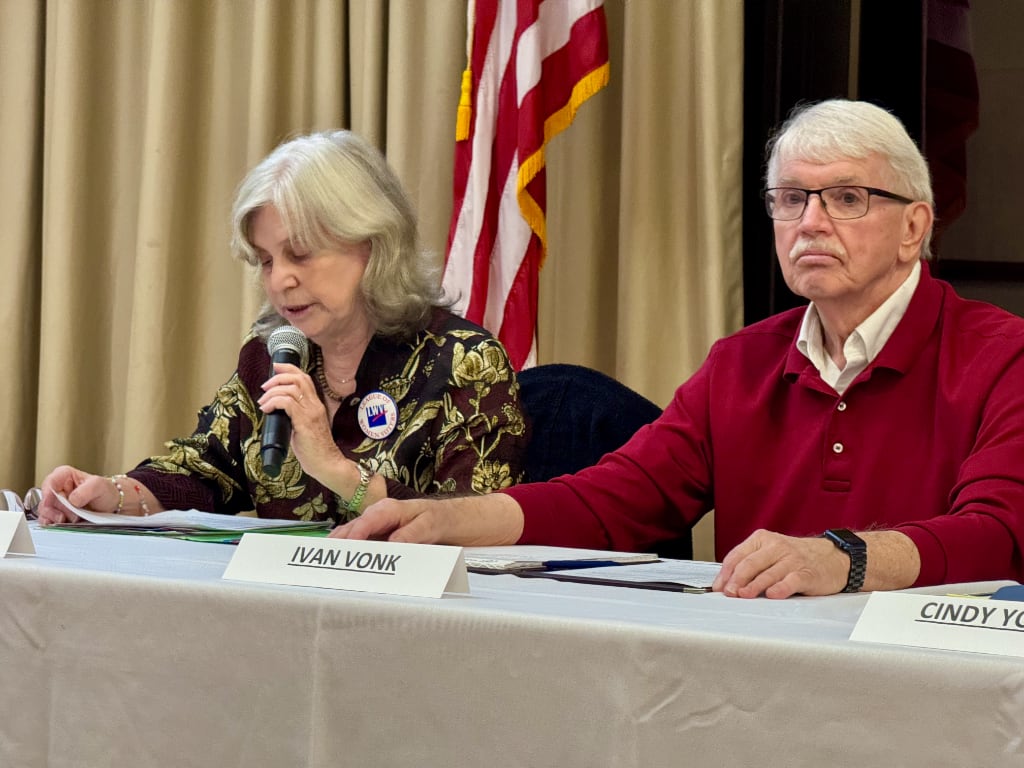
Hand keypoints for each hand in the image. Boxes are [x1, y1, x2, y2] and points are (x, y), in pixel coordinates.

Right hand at [37, 465, 119, 524]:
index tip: (56, 503)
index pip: (50, 482)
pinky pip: (47, 519)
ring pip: (45, 511)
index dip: (49, 494)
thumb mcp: (99, 486)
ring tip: (72, 520)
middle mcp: (57, 487)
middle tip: (71, 516)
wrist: (111, 504)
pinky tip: (62, 525)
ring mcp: (56, 501)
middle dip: (57, 510)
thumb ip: (86, 490)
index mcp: (64, 475)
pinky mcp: (57, 513)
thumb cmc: (105, 492)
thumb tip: (72, 499)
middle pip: (47, 500)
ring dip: (56, 518)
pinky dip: (53, 523)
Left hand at [258, 362, 339, 478]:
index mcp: (316, 405)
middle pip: (298, 378)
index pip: (305, 378)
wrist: (327, 463)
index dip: (289, 369)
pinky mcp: (304, 422)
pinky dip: (273, 402)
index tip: (276, 367)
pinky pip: (287, 403)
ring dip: (272, 392)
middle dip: (278, 377)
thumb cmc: (315, 450)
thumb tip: (277, 412)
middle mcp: (315, 405)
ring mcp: (311, 413)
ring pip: (290, 389)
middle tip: (265, 387)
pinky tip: (267, 409)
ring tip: (263, 402)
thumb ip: (295, 417)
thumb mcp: (305, 428)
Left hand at [330, 494, 523, 545]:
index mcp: (387, 518)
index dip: (339, 539)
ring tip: (354, 547)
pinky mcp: (436, 519)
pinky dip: (405, 537)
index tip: (320, 555)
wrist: (474, 520)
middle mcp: (397, 511)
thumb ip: (384, 553)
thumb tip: (356, 571)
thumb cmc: (435, 537)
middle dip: (348, 535)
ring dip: (369, 532)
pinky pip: (417, 528)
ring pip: (386, 518)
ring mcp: (416, 512)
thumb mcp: (407, 546)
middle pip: (365, 519)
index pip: (356, 526)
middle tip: (331, 553)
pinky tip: (395, 546)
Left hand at [712, 529, 848, 598]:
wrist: (833, 557)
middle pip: (750, 564)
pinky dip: (780, 588)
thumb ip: (751, 565)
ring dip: (753, 586)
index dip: (725, 573)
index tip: (718, 587)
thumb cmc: (796, 558)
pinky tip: (772, 595)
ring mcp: (792, 559)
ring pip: (768, 573)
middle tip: (728, 593)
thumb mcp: (770, 554)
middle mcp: (776, 547)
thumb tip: (727, 584)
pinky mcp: (807, 573)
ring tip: (742, 595)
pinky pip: (791, 580)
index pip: (737, 555)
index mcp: (762, 539)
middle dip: (736, 580)